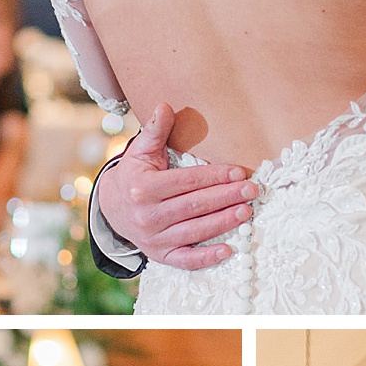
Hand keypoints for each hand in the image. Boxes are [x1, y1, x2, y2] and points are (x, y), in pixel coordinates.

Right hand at [99, 107, 251, 267]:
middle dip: (226, 197)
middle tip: (252, 191)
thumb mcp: (140, 151)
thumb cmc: (135, 175)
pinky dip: (206, 258)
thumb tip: (165, 106)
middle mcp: (148, 215)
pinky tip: (228, 250)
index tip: (239, 172)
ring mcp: (154, 238)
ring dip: (223, 223)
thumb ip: (155, 130)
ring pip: (194, 231)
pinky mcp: (160, 255)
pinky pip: (186, 260)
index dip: (215, 176)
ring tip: (246, 212)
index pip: (187, 181)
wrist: (113, 209)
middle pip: (195, 206)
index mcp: (145, 188)